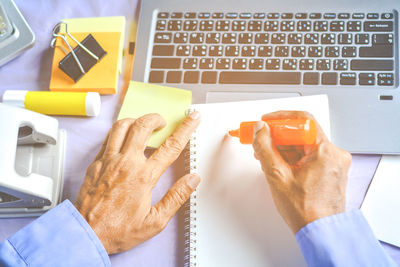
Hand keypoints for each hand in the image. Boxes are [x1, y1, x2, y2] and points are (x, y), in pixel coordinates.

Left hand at [74, 112, 200, 253]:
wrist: (86, 234)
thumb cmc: (117, 231)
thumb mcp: (155, 221)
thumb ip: (176, 197)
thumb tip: (192, 180)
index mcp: (144, 177)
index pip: (170, 146)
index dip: (185, 129)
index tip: (192, 119)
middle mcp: (126, 163)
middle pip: (143, 126)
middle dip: (156, 118)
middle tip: (162, 121)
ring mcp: (108, 161)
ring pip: (122, 126)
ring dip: (136, 120)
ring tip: (143, 125)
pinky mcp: (95, 163)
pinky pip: (107, 137)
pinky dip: (118, 131)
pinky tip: (123, 136)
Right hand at [252, 111, 351, 233]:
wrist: (319, 233)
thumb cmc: (306, 211)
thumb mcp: (277, 176)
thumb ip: (265, 148)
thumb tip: (260, 130)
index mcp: (326, 151)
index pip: (303, 121)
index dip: (281, 119)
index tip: (266, 122)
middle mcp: (334, 154)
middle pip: (302, 133)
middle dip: (278, 135)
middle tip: (260, 137)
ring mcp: (332, 164)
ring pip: (303, 145)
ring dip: (282, 147)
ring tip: (264, 154)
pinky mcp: (328, 172)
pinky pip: (307, 156)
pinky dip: (291, 157)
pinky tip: (276, 163)